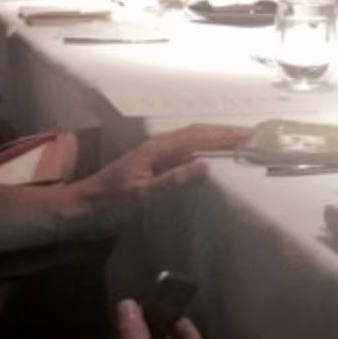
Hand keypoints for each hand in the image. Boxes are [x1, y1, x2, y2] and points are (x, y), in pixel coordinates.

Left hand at [82, 125, 247, 209]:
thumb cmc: (110, 202)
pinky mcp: (154, 163)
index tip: (249, 135)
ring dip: (216, 138)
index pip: (198, 136)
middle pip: (198, 133)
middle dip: (226, 132)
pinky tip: (212, 156)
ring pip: (192, 139)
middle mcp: (158, 145)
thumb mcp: (143, 195)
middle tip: (254, 135)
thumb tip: (205, 166)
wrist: (83, 206)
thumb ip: (174, 180)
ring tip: (240, 141)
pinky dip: (204, 148)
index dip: (224, 135)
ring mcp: (156, 153)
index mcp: (157, 148)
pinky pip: (185, 150)